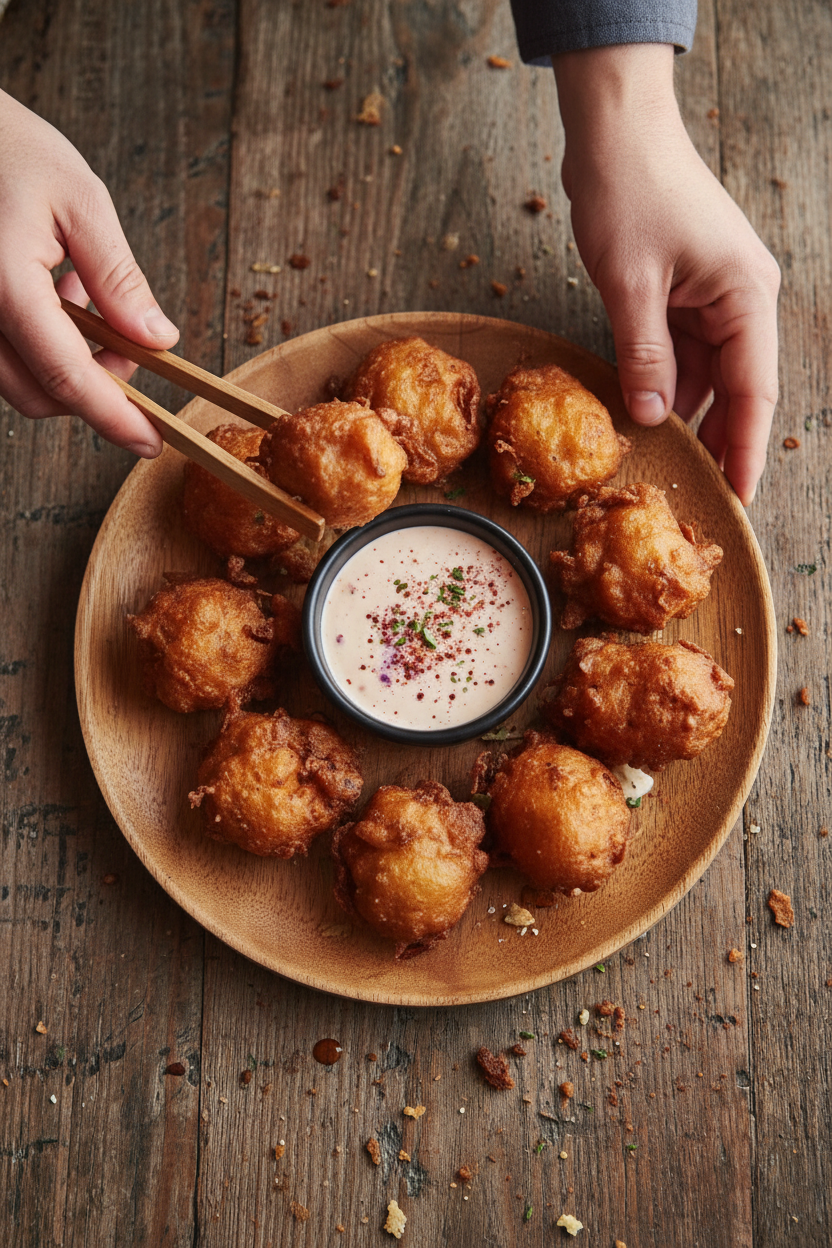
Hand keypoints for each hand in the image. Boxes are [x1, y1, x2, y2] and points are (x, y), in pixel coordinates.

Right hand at [0, 90, 178, 456]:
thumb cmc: (9, 149)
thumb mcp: (81, 201)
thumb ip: (119, 278)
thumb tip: (158, 339)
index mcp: (3, 282)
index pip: (65, 375)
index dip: (114, 416)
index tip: (151, 441)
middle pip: (39, 395)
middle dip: (95, 390)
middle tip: (130, 347)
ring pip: (18, 384)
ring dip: (67, 367)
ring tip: (85, 302)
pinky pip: (3, 359)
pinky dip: (41, 349)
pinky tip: (57, 299)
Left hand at [553, 45, 779, 504]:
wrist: (615, 130)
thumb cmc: (629, 189)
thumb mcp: (630, 282)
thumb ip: (643, 354)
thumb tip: (650, 417)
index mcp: (746, 296)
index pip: (754, 391)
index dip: (744, 449)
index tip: (737, 496)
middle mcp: (741, 300)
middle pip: (735, 388)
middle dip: (715, 440)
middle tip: (696, 493)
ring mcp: (714, 296)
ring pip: (705, 375)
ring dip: (682, 413)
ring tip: (666, 464)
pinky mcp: (685, 293)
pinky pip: (680, 353)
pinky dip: (662, 382)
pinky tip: (644, 415)